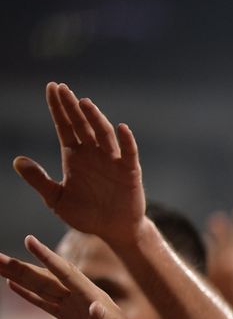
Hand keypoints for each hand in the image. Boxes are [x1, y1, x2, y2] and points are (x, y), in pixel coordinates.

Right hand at [0, 237, 145, 318]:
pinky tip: (12, 285)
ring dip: (19, 276)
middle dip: (20, 266)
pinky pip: (45, 303)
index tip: (29, 240)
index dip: (47, 258)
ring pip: (41, 287)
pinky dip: (28, 294)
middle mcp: (81, 297)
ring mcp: (74, 306)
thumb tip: (95, 307)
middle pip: (46, 278)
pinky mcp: (69, 318)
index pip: (65, 273)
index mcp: (92, 297)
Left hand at [13, 83, 144, 244]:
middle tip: (62, 88)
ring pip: (103, 134)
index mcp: (75, 156)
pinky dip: (126, 141)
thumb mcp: (56, 199)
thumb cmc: (86, 214)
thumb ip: (38, 180)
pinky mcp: (129, 171)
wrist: (113, 230)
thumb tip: (18, 160)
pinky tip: (121, 128)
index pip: (65, 126)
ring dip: (95, 118)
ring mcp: (112, 160)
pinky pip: (128, 153)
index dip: (58, 108)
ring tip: (84, 103)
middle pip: (81, 124)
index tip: (51, 88)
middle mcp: (93, 153)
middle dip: (72, 106)